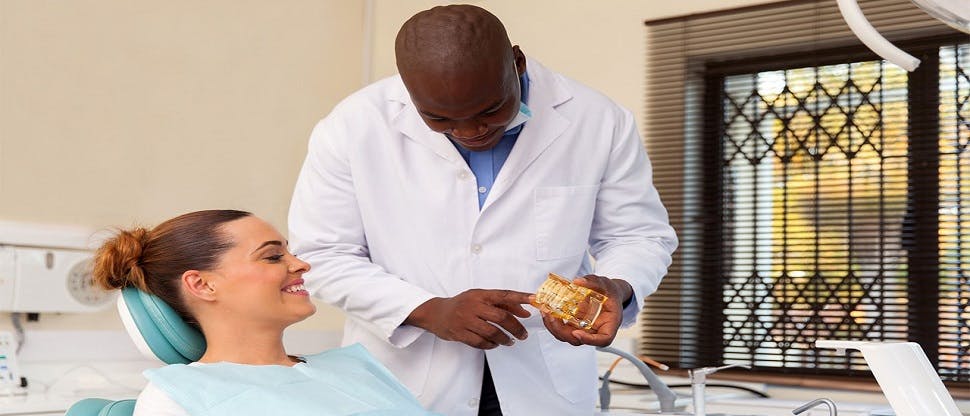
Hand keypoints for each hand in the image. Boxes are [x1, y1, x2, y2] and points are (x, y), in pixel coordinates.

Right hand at [405, 289, 532, 348]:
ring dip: (505, 339)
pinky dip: (491, 345)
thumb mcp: (480, 298)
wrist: (435, 312)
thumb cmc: (462, 304)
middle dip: (516, 328)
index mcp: (480, 295)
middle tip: (523, 334)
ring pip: (492, 332)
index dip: (521, 297)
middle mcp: (473, 306)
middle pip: (501, 317)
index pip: (504, 295)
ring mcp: (465, 320)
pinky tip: (495, 344)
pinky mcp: (459, 333)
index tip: (534, 300)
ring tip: (511, 341)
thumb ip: (502, 303)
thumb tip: (525, 312)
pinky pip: (480, 342)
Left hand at [536, 275, 631, 346]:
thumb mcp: (605, 284)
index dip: (589, 340)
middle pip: (578, 340)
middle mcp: (595, 331)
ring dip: (553, 326)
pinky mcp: (573, 325)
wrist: (607, 294)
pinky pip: (561, 328)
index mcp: (609, 324)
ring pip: (566, 336)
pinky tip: (545, 309)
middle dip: (561, 330)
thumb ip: (593, 282)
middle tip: (551, 315)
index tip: (577, 333)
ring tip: (544, 310)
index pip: (603, 339)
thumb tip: (578, 282)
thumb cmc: (610, 292)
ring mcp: (582, 330)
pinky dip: (551, 320)